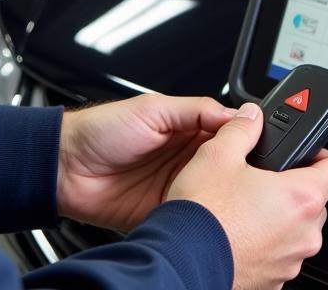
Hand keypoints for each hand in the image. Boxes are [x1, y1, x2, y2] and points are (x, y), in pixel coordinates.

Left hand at [56, 94, 237, 230]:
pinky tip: (211, 216)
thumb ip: (195, 109)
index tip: (261, 145)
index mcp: (186, 128)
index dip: (245, 139)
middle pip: (227, 166)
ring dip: (223, 197)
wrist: (66, 168)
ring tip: (236, 198)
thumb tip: (236, 113)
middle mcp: (185, 157)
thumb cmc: (101, 130)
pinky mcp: (166, 213)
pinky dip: (202, 218)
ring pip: (214, 194)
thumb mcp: (152, 109)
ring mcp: (177, 186)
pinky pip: (193, 217)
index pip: (227, 133)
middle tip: (251, 176)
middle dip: (240, 172)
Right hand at [166, 102, 327, 289]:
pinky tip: (237, 232)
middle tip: (262, 178)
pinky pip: (278, 255)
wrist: (183, 261)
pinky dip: (264, 243)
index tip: (307, 152)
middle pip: (315, 201)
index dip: (324, 155)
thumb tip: (251, 115)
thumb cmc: (204, 214)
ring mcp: (290, 262)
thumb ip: (242, 128)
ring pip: (295, 231)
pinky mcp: (273, 282)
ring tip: (243, 207)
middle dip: (292, 188)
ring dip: (278, 218)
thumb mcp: (218, 154)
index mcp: (301, 198)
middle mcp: (304, 234)